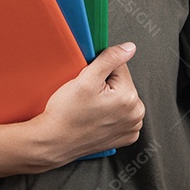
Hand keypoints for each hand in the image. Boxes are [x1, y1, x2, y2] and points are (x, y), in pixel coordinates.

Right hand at [29, 42, 144, 166]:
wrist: (54, 141)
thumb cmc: (66, 114)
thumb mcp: (86, 79)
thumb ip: (110, 59)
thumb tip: (129, 48)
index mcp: (130, 98)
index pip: (120, 68)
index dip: (100, 71)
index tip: (88, 83)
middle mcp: (135, 115)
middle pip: (122, 84)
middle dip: (105, 85)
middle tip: (87, 96)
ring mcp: (131, 128)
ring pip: (121, 99)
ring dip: (108, 99)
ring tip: (90, 108)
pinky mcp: (125, 137)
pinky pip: (120, 115)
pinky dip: (110, 114)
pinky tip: (95, 117)